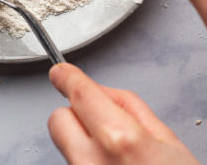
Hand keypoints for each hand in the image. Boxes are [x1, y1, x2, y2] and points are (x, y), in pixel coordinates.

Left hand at [48, 63, 198, 163]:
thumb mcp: (169, 143)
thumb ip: (130, 109)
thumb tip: (102, 92)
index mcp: (120, 140)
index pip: (79, 93)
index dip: (67, 77)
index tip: (61, 73)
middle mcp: (92, 162)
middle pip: (59, 119)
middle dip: (75, 115)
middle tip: (100, 125)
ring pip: (64, 147)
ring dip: (82, 145)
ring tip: (116, 160)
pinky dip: (87, 164)